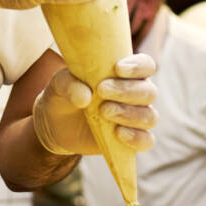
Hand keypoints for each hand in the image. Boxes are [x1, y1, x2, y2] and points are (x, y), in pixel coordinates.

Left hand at [32, 53, 157, 154]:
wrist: (56, 123)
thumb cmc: (64, 94)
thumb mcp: (59, 84)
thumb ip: (69, 84)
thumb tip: (85, 97)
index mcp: (126, 73)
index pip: (146, 65)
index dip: (138, 66)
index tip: (118, 68)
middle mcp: (136, 94)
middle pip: (148, 92)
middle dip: (126, 91)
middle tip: (101, 90)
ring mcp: (136, 117)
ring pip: (149, 116)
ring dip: (129, 114)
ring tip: (104, 112)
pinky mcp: (132, 139)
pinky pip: (146, 140)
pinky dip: (136, 138)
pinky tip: (118, 133)